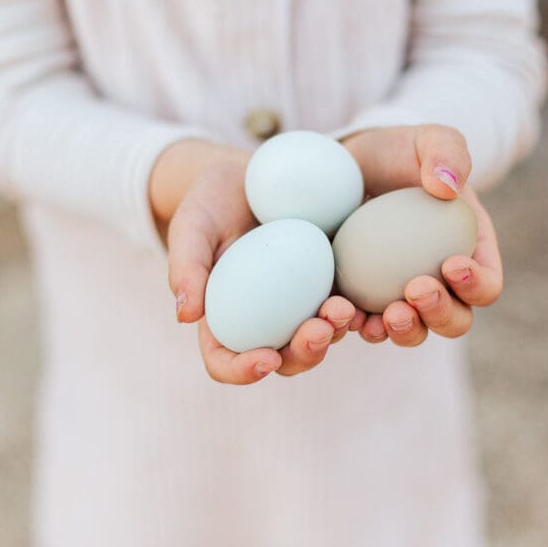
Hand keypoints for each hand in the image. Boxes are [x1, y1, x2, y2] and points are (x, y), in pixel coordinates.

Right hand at [154, 141, 362, 383]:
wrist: (249, 175)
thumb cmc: (211, 201)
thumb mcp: (192, 225)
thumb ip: (185, 266)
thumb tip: (185, 316)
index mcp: (221, 320)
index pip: (224, 361)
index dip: (242, 371)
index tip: (266, 359)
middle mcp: (261, 323)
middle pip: (283, 360)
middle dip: (303, 355)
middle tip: (318, 330)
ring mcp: (297, 306)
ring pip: (318, 338)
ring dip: (333, 333)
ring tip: (343, 308)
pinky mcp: (327, 284)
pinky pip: (342, 305)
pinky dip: (353, 308)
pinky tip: (361, 295)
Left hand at [341, 125, 503, 345]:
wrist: (350, 164)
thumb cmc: (399, 151)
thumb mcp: (428, 139)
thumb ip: (446, 152)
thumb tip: (447, 187)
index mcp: (469, 253)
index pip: (486, 285)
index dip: (476, 285)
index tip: (451, 264)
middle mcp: (440, 284)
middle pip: (454, 320)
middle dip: (440, 314)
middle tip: (415, 289)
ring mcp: (399, 296)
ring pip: (412, 331)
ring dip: (403, 329)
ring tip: (385, 314)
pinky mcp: (362, 298)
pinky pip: (364, 323)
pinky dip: (358, 324)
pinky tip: (347, 314)